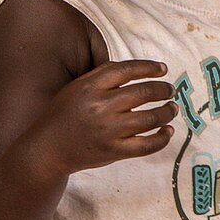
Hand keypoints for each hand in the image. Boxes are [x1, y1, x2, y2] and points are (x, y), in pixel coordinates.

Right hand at [32, 59, 177, 175]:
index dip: (150, 67)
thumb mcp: (77, 87)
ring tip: (172, 109)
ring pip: (151, 118)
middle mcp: (101, 106)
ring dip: (167, 112)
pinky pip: (147, 145)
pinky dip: (162, 138)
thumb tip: (135, 67)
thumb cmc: (64, 114)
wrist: (47, 150)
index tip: (163, 69)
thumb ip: (102, 75)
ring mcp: (109, 130)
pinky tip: (167, 131)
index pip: (128, 69)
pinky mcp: (114, 151)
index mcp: (91, 87)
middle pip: (144, 92)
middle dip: (164, 90)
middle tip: (170, 90)